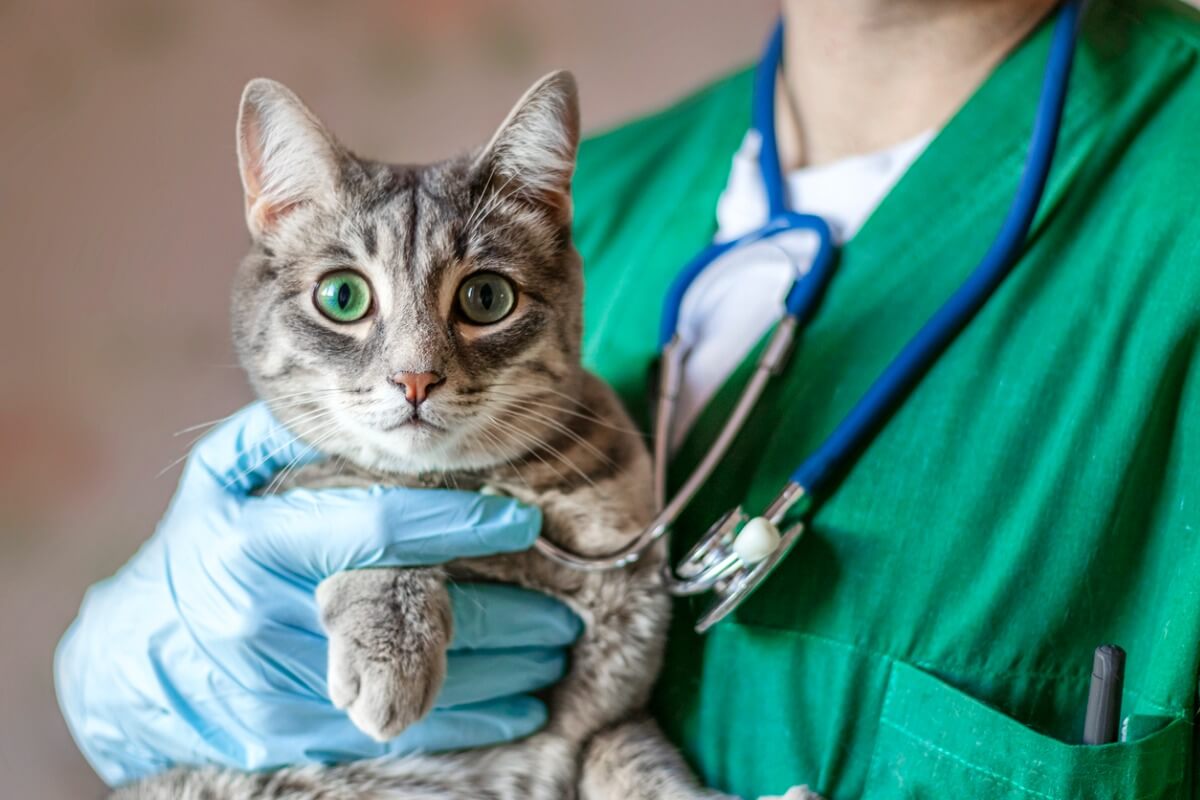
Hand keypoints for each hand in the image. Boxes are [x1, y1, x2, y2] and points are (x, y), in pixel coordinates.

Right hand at [54, 402, 580, 786]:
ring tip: (553, 654)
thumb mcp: (217, 483)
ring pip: (422, 685)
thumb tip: (348, 402)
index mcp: (258, 544)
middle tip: (565, 607)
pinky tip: (516, 708)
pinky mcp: (292, 739)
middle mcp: (272, 619)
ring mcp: (283, 689)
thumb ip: (276, 437)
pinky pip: (398, 730)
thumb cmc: (192, 555)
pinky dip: (466, 722)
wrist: (129, 666)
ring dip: (502, 673)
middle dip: (507, 615)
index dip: (458, 522)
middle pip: (419, 618)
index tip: (522, 520)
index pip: (379, 528)